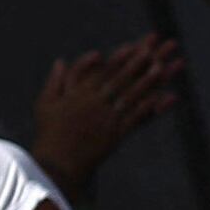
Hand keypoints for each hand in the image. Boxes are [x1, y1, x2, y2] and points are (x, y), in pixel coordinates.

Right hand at [31, 35, 182, 183]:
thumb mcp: (46, 104)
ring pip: (131, 97)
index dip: (118, 59)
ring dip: (148, 82)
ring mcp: (108, 120)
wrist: (57, 163)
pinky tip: (164, 97)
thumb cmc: (49, 133)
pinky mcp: (116, 135)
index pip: (102, 73)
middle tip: (154, 51)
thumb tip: (60, 61)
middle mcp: (96, 105)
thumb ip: (55, 81)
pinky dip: (150, 107)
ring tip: (164, 68)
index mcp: (79, 95)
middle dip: (137, 64)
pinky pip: (136, 119)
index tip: (130, 47)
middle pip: (121, 81)